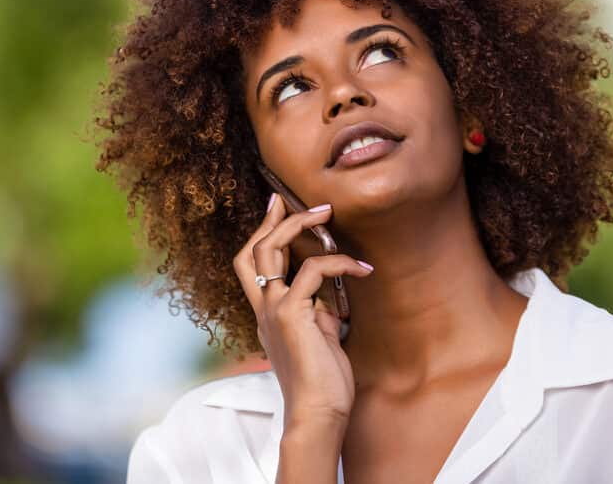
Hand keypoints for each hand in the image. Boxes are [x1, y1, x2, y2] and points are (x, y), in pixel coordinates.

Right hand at [233, 194, 373, 427]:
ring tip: (326, 214)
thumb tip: (327, 300)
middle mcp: (264, 308)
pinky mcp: (292, 314)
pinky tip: (361, 269)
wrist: (318, 414)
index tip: (275, 208)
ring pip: (270, 250)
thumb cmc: (322, 384)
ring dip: (299, 225)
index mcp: (267, 315)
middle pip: (253, 250)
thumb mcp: (319, 340)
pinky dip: (339, 263)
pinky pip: (313, 271)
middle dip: (272, 219)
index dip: (259, 233)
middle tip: (290, 198)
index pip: (250, 265)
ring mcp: (274, 310)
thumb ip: (317, 316)